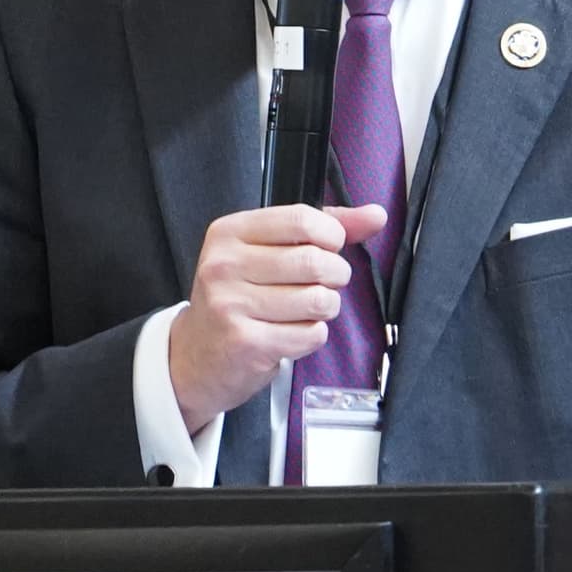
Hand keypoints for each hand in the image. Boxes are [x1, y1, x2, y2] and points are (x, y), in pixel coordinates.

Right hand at [166, 202, 391, 431]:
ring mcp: (232, 306)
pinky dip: (313, 335)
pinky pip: (310, 335)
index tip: (330, 247)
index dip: (331, 235)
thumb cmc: (238, 298)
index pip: (301, 219)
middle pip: (314, 260)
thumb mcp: (266, 252)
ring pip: (318, 300)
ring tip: (309, 310)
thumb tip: (375, 214)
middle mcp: (225, 266)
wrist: (196, 357)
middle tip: (326, 283)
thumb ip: (322, 229)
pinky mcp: (246, 344)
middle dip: (335, 275)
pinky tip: (293, 333)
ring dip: (326, 307)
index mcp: (229, 232)